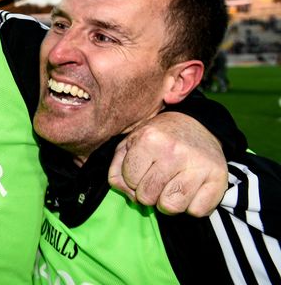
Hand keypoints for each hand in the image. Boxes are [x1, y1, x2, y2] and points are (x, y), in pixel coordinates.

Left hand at [108, 112, 227, 216]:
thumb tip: (129, 195)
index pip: (130, 181)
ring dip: (169, 202)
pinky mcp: (218, 177)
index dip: (133, 179)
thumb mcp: (129, 145)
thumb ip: (117, 171)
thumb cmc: (157, 139)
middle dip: (149, 193)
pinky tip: (190, 189)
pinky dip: (192, 206)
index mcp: (149, 139)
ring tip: (172, 186)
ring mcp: (198, 165)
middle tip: (158, 179)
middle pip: (148, 197)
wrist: (195, 124)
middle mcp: (174, 151)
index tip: (143, 169)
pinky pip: (197, 211)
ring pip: (172, 207)